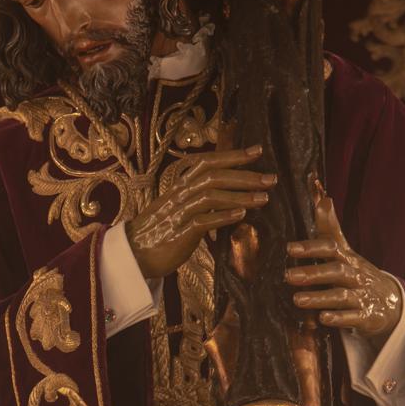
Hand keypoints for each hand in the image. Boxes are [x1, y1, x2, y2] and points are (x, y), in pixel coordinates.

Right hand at [127, 145, 275, 277]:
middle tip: (271, 178)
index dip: (232, 155)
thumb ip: (198, 199)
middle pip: (214, 176)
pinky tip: (242, 214)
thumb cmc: (158, 231)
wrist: (133, 254)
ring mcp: (179, 213)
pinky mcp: (180, 233)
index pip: (207, 162)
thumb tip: (228, 195)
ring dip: (240, 195)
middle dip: (245, 175)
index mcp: (179, 185)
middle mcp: (179, 194)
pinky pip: (204, 221)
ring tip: (264, 198)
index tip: (257, 151)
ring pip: (211, 195)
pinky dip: (224, 216)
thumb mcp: (177, 208)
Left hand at [286, 192, 401, 341]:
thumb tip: (323, 199)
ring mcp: (362, 296)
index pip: (331, 248)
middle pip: (335, 271)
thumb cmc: (359, 273)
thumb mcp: (346, 251)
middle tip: (288, 276)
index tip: (290, 248)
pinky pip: (353, 318)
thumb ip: (330, 229)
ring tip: (297, 299)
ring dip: (319, 297)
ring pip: (341, 296)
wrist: (392, 303)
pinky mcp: (367, 316)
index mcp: (348, 258)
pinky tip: (322, 319)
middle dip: (313, 273)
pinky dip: (339, 318)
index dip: (311, 248)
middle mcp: (355, 275)